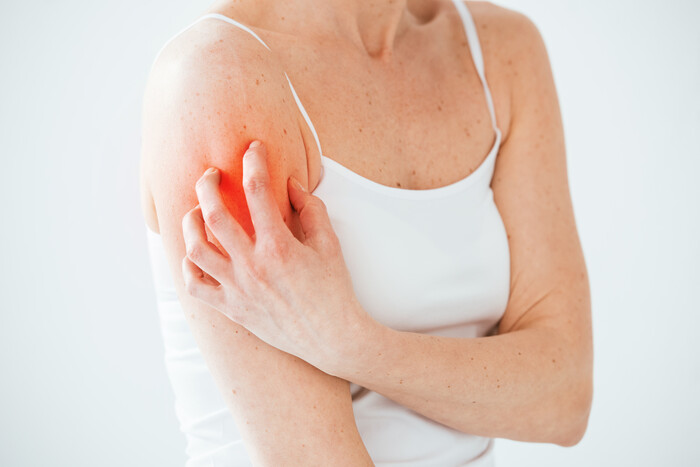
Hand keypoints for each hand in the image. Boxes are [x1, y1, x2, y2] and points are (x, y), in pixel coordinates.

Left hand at [181, 140, 373, 374]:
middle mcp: (253, 266)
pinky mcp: (232, 308)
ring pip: (196, 248)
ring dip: (190, 223)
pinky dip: (189, 266)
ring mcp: (238, 288)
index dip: (254, 161)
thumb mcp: (330, 244)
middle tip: (212, 173)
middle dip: (208, 184)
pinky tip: (196, 252)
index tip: (253, 148)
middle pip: (214, 214)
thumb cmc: (333, 290)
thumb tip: (290, 185)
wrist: (331, 338)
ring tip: (197, 212)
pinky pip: (196, 285)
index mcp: (279, 246)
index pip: (258, 190)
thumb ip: (311, 209)